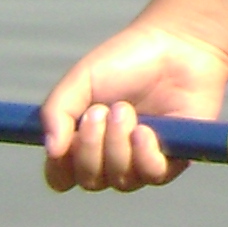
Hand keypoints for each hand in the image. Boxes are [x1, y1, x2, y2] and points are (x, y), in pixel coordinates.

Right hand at [40, 24, 227, 191]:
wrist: (176, 45)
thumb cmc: (126, 60)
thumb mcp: (79, 80)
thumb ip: (56, 111)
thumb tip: (51, 150)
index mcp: (84, 141)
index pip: (61, 178)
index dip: (59, 167)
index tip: (67, 137)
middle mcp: (112, 157)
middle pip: (90, 181)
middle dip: (90, 146)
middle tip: (101, 110)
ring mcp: (143, 160)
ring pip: (121, 181)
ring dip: (117, 145)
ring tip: (125, 109)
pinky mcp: (174, 158)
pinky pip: (153, 175)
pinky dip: (143, 155)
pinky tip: (145, 130)